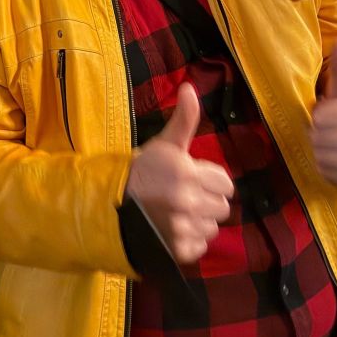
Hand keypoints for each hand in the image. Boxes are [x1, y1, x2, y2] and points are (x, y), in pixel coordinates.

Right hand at [126, 84, 233, 263]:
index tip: (192, 179)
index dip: (210, 180)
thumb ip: (184, 118)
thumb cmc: (142, 170)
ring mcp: (182, 228)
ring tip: (177, 212)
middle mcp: (187, 201)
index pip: (225, 183)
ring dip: (200, 221)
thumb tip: (190, 86)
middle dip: (207, 200)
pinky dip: (190, 239)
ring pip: (213, 227)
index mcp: (187, 173)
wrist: (110, 204)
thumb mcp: (164, 143)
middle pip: (223, 207)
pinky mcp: (178, 250)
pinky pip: (201, 246)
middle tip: (184, 195)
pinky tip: (173, 228)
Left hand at [310, 37, 336, 188]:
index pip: (322, 118)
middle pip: (319, 138)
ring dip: (318, 148)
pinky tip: (331, 156)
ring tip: (327, 141)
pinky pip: (326, 171)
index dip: (318, 115)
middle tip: (324, 130)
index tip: (325, 113)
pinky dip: (323, 164)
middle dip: (316, 133)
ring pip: (321, 155)